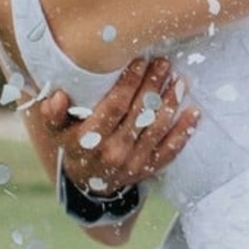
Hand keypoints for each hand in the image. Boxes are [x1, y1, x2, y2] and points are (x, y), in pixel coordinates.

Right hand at [30, 56, 198, 198]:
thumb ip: (53, 114)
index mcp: (90, 140)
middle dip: (153, 86)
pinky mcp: (148, 169)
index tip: (140, 61)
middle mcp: (114, 152)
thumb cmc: (74, 148)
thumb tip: (57, 96)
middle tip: (163, 63)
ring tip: (179, 80)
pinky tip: (194, 112)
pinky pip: (170, 151)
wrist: (89, 186)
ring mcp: (134, 162)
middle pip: (139, 113)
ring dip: (170, 103)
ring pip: (157, 129)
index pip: (115, 106)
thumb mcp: (56, 133)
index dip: (129, 83)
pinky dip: (184, 132)